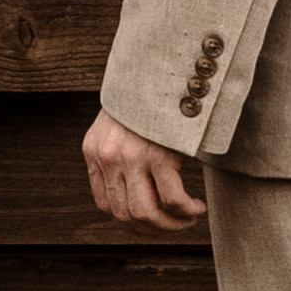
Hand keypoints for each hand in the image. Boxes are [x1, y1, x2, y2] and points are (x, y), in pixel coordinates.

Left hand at [82, 108, 206, 237]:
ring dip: (170, 225)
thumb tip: (134, 196)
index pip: (105, 205)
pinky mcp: (159, 153)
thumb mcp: (118, 123)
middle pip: (125, 215)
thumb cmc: (145, 96)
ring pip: (146, 213)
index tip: (153, 220)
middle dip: (153, 228)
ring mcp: (132, 156)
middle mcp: (108, 156)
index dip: (131, 221)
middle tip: (175, 224)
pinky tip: (197, 207)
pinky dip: (187, 211)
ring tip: (187, 219)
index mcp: (94, 150)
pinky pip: (173, 200)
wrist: (161, 62)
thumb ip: (117, 153)